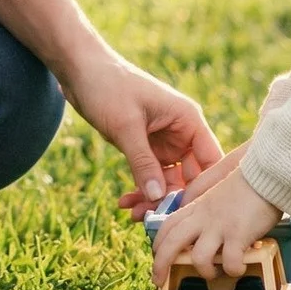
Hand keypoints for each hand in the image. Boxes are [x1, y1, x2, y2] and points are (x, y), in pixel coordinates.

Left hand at [60, 48, 221, 212]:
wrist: (80, 69)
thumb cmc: (107, 85)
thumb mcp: (126, 125)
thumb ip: (143, 162)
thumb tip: (158, 199)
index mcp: (188, 120)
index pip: (211, 162)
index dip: (204, 190)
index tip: (190, 216)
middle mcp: (182, 133)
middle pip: (191, 177)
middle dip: (174, 201)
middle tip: (153, 220)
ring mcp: (165, 142)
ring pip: (170, 182)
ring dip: (154, 200)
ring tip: (133, 215)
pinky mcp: (147, 148)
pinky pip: (152, 177)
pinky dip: (141, 191)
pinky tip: (125, 203)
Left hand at [151, 164, 280, 286]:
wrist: (265, 174)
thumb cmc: (246, 182)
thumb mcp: (217, 191)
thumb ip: (205, 205)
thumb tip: (199, 221)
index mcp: (197, 206)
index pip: (169, 225)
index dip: (159, 242)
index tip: (155, 256)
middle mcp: (203, 217)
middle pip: (172, 242)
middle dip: (161, 264)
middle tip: (158, 281)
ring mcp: (219, 226)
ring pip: (198, 257)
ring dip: (205, 271)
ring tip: (215, 274)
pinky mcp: (238, 234)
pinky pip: (230, 262)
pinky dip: (233, 270)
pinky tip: (240, 268)